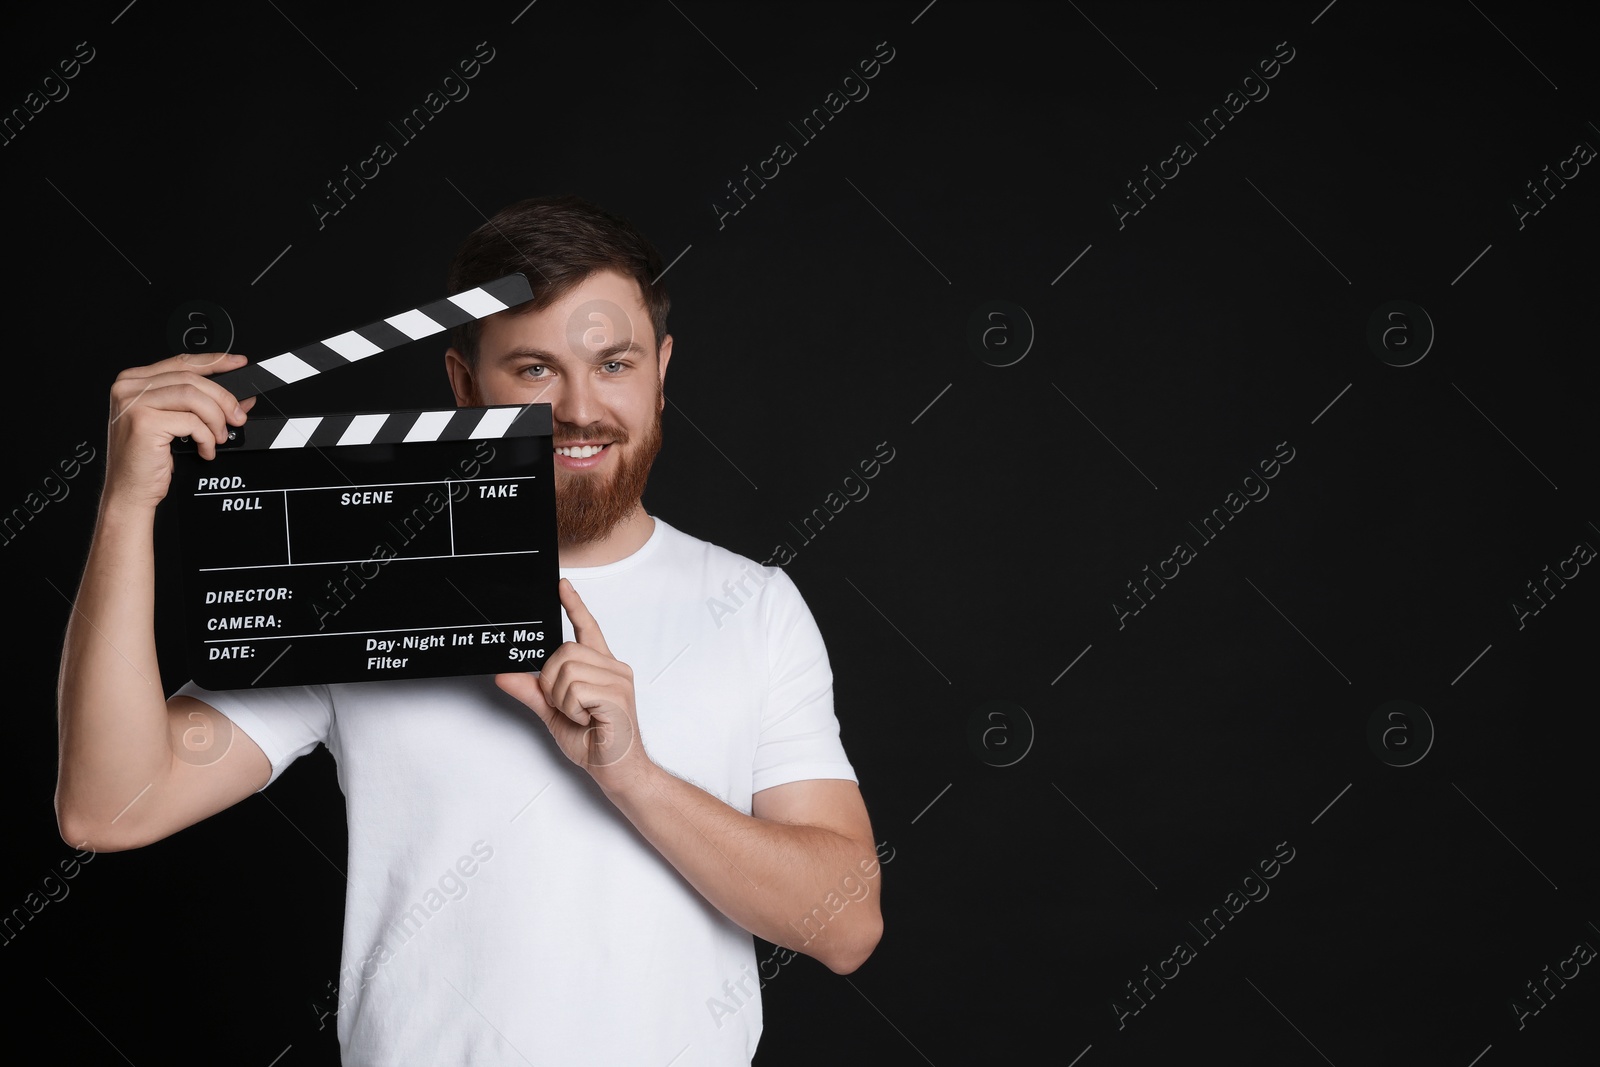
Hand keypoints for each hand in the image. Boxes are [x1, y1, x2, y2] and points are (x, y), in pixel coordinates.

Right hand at [104, 352, 256, 510]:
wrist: (129, 491)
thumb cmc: (146, 461)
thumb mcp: (174, 424)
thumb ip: (199, 404)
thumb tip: (237, 399)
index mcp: (134, 382)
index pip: (182, 362)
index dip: (215, 361)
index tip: (238, 364)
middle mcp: (129, 388)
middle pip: (191, 378)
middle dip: (223, 398)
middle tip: (237, 417)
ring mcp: (133, 403)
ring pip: (194, 396)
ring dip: (216, 419)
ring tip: (219, 437)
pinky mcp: (144, 422)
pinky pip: (191, 421)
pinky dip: (206, 437)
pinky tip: (204, 449)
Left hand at [495, 579, 648, 789]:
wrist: (617, 771)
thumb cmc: (594, 742)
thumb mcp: (554, 714)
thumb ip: (532, 691)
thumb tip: (503, 674)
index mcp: (601, 668)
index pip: (587, 628)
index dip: (573, 605)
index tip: (561, 585)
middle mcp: (613, 668)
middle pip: (565, 650)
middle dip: (551, 680)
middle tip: (565, 706)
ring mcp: (618, 680)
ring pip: (567, 669)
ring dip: (562, 698)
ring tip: (580, 715)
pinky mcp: (617, 695)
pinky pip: (576, 689)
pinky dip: (572, 709)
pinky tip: (589, 720)